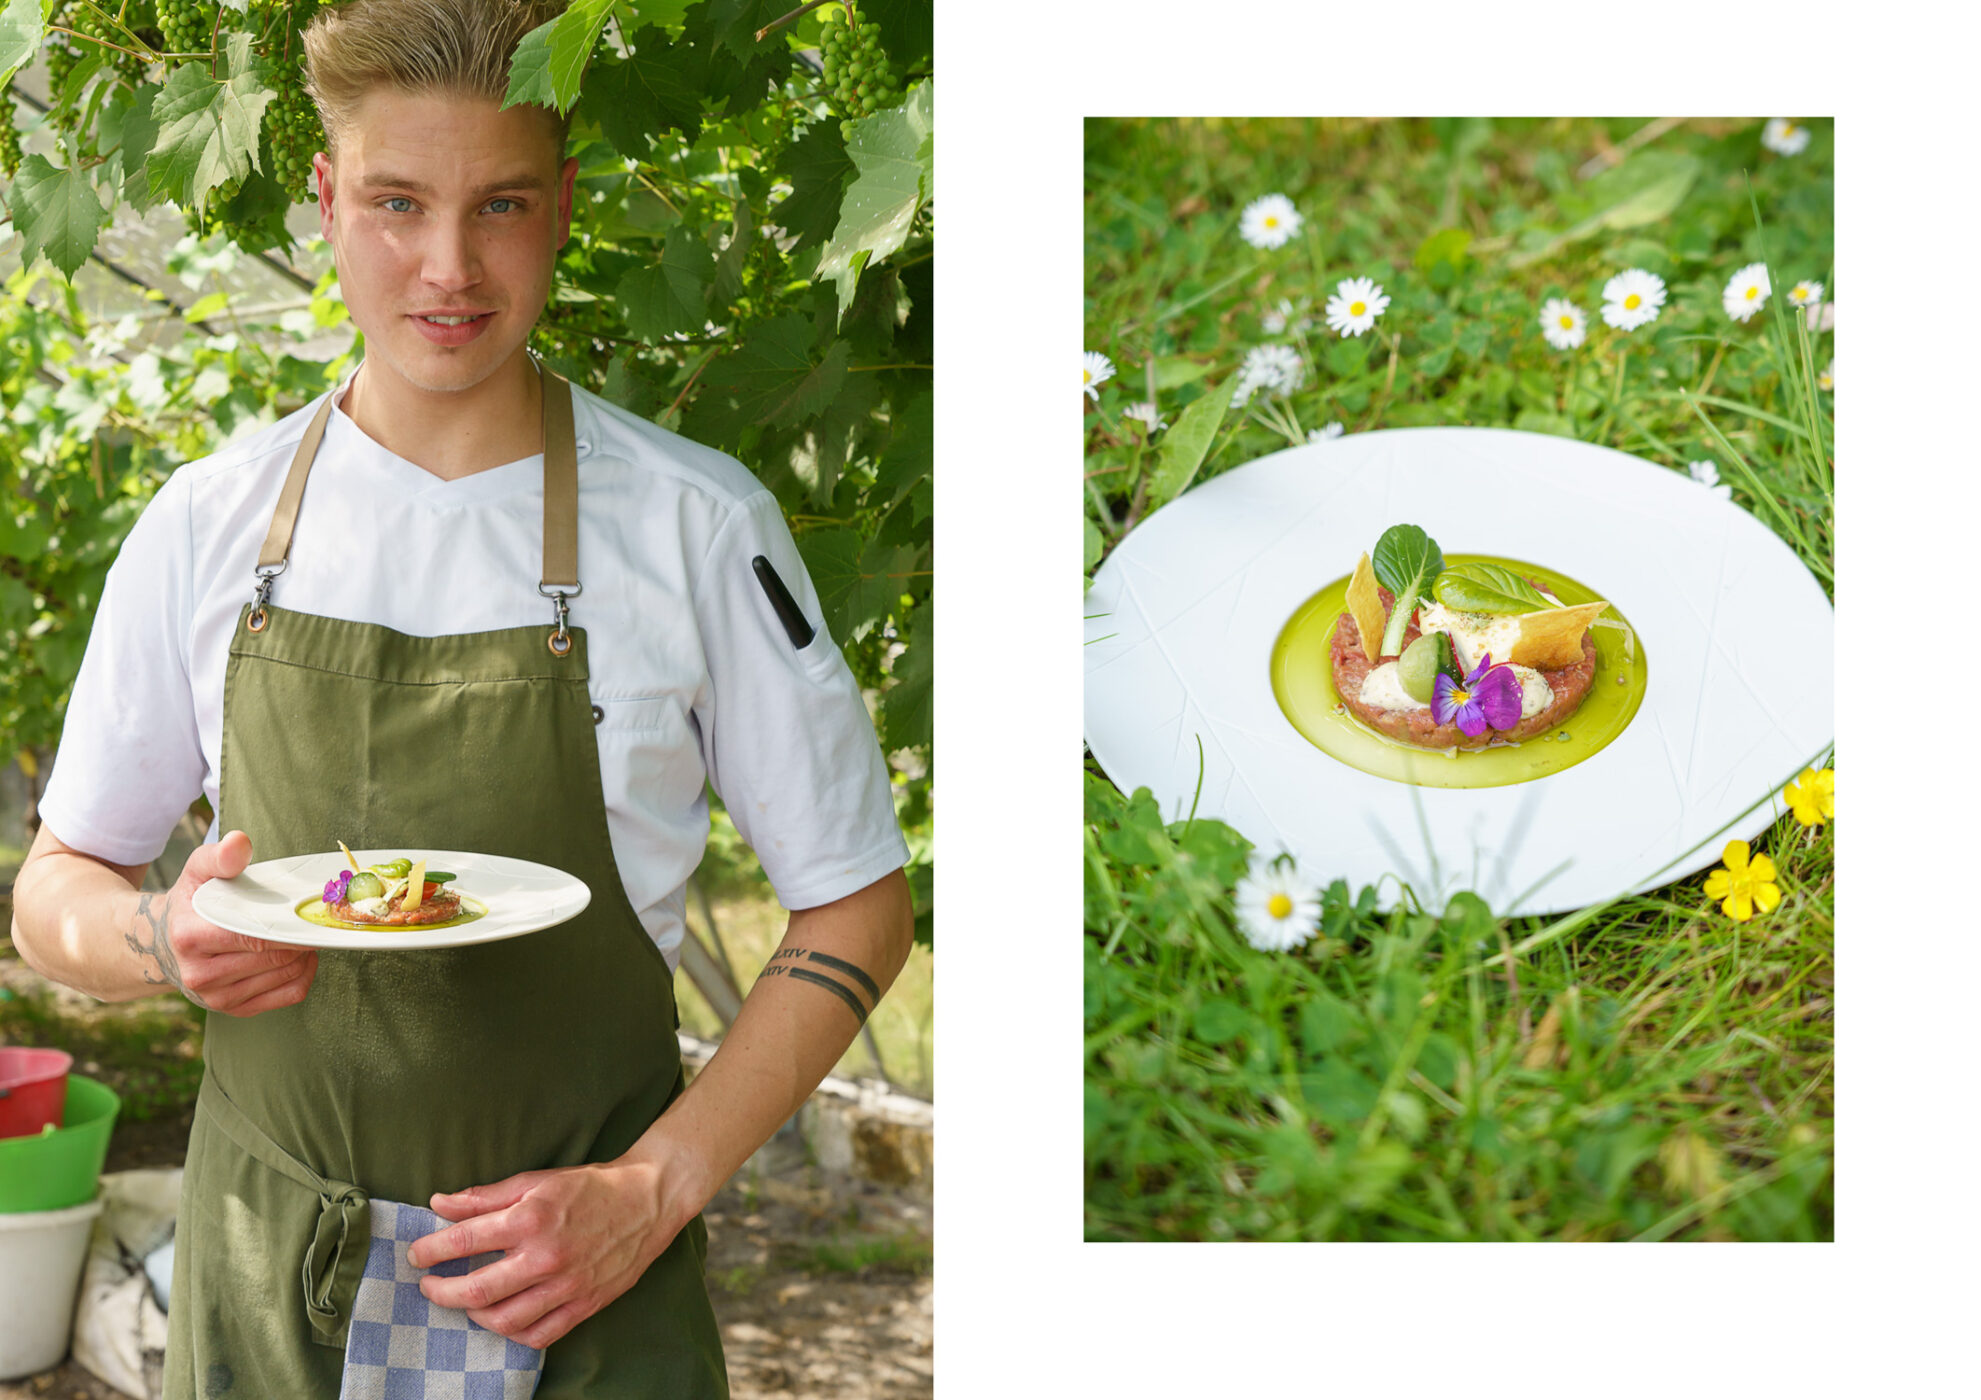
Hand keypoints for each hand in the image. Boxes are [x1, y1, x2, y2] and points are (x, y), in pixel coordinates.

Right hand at [144, 829, 317, 1014]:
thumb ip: (220, 856)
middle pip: (275, 957)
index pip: (256, 936)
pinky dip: (304, 975)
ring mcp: (216, 997)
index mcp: (190, 938)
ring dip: (305, 955)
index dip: (290, 926)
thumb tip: (240, 842)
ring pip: (286, 977)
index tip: (311, 912)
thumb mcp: (198, 871)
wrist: (166, 942)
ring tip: (302, 934)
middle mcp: (200, 974)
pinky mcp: (234, 1009)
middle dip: (301, 938)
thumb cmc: (191, 902)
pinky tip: (301, 957)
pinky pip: (288, 995)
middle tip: (312, 920)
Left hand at [407, 1158, 676, 1346]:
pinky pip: (538, 1334)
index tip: (417, 1254)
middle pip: (476, 1291)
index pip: (465, 1241)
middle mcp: (546, 1257)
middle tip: (428, 1285)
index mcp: (531, 1219)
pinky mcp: (584, 1305)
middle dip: (441, 1291)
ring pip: (504, 1320)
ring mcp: (566, 1286)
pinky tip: (502, 1318)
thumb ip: (485, 1196)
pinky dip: (512, 1332)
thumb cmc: (590, 1186)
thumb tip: (439, 1203)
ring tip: (465, 1302)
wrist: (648, 1200)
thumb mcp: (536, 1180)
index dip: (432, 1250)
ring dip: (473, 1315)